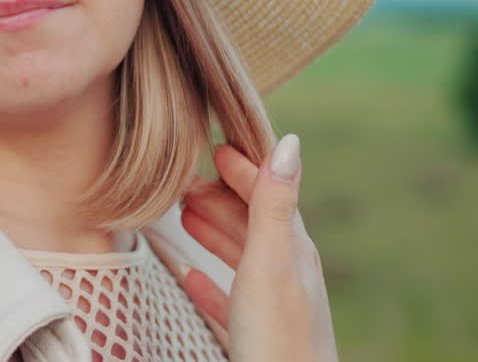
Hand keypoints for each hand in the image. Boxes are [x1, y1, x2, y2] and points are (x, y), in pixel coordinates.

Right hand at [179, 134, 338, 361]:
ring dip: (214, 231)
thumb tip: (290, 141)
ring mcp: (271, 305)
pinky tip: (190, 277)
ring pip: (239, 257)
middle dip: (221, 198)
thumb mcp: (271, 260)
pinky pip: (228, 298)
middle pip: (251, 223)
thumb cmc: (278, 336)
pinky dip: (208, 280)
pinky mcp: (254, 335)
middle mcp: (285, 272)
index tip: (216, 148)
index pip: (268, 194)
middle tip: (187, 180)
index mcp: (292, 249)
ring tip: (184, 214)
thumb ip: (274, 204)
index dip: (244, 169)